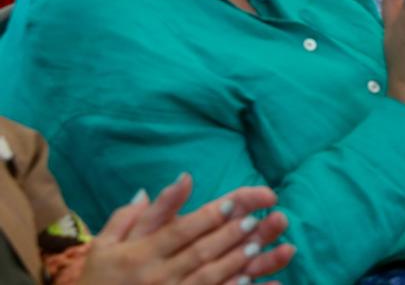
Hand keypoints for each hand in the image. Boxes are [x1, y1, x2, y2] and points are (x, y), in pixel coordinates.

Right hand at [79, 177, 292, 284]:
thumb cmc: (97, 278)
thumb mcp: (105, 244)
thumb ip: (135, 214)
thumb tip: (179, 180)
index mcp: (139, 255)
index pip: (179, 232)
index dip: (207, 218)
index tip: (234, 204)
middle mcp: (155, 277)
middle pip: (199, 253)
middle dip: (229, 236)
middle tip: (256, 221)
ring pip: (207, 278)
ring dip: (234, 262)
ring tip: (257, 246)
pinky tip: (249, 281)